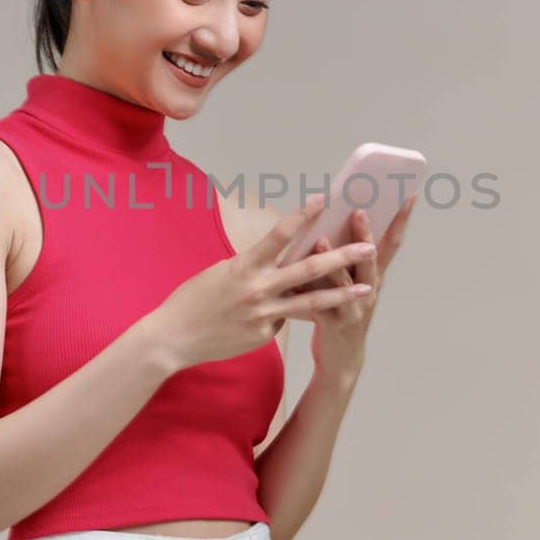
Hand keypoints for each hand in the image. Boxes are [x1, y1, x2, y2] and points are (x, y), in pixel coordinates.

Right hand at [153, 195, 377, 370]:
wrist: (172, 338)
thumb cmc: (195, 299)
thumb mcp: (223, 273)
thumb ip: (255, 269)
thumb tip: (283, 268)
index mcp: (243, 266)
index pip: (279, 236)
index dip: (302, 216)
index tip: (323, 200)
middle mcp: (257, 289)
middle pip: (307, 269)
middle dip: (341, 256)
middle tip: (367, 245)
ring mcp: (263, 314)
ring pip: (310, 302)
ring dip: (341, 293)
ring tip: (367, 288)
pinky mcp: (264, 335)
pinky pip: (284, 320)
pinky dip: (286, 313)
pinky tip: (270, 315)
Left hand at [304, 194, 417, 382]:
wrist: (341, 359)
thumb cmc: (341, 313)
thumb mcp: (348, 283)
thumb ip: (344, 258)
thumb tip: (332, 221)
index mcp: (374, 277)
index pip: (391, 244)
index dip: (401, 220)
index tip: (409, 195)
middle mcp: (369, 290)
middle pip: (371, 259)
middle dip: (366, 234)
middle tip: (360, 210)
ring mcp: (355, 308)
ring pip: (348, 282)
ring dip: (336, 260)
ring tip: (323, 239)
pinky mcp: (335, 324)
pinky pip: (323, 304)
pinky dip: (314, 290)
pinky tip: (302, 279)